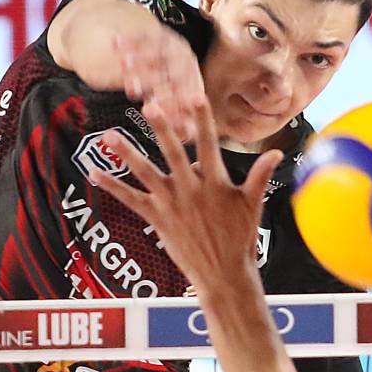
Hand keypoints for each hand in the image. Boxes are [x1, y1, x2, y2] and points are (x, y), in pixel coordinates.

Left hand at [93, 97, 281, 295]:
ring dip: (126, 153)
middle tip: (150, 105)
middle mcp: (191, 190)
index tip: (195, 96)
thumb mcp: (253, 206)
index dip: (203, 119)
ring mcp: (172, 205)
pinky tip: (94, 173)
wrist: (223, 274)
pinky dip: (112, 186)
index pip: (209, 144)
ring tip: (109, 135)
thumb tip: (277, 153)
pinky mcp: (157, 219)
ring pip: (145, 172)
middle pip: (173, 153)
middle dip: (161, 128)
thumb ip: (260, 176)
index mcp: (215, 183)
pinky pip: (130, 200)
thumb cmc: (240, 240)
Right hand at [112, 26, 207, 130]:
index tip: (154, 110)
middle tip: (134, 89)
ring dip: (140, 58)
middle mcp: (187, 61)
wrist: (158, 55)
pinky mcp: (158, 31)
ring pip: (157, 51)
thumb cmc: (165, 94)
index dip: (171, 103)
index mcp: (193, 82)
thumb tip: (185, 137)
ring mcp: (173, 45)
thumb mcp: (173, 108)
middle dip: (153, 80)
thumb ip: (180, 122)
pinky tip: (115, 42)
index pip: (185, 94)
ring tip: (124, 64)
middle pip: (173, 71)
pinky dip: (130, 39)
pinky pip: (144, 35)